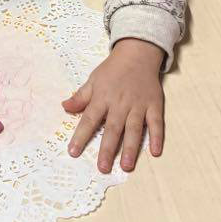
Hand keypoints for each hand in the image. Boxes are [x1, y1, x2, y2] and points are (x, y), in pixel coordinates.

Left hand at [62, 38, 164, 172]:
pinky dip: (157, 136)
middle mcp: (120, 103)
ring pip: (134, 128)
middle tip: (102, 168)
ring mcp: (138, 105)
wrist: (137, 53)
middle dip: (107, 149)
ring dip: (130, 147)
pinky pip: (156, 123)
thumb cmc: (112, 70)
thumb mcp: (93, 80)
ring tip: (126, 166)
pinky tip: (155, 152)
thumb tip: (64, 107)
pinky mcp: (154, 105)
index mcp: (102, 97)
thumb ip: (80, 96)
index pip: (89, 119)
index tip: (73, 152)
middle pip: (113, 128)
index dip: (81, 136)